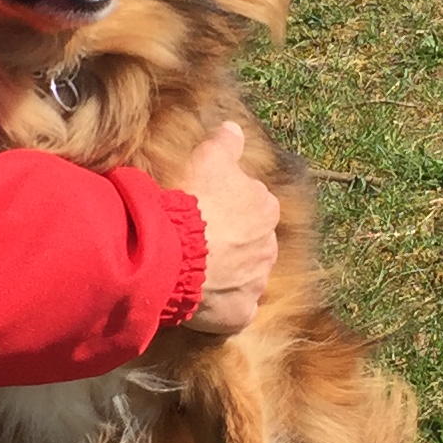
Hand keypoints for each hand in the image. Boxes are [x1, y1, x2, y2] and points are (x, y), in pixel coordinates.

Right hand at [173, 120, 279, 333]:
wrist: (172, 251)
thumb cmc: (191, 200)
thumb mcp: (207, 158)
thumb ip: (226, 143)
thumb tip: (234, 128)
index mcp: (266, 209)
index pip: (254, 206)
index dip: (230, 208)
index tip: (207, 210)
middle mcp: (269, 247)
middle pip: (252, 243)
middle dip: (233, 244)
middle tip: (201, 242)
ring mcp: (256, 283)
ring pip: (245, 277)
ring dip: (228, 275)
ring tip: (197, 271)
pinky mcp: (240, 313)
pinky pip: (235, 310)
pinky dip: (222, 307)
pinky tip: (202, 299)